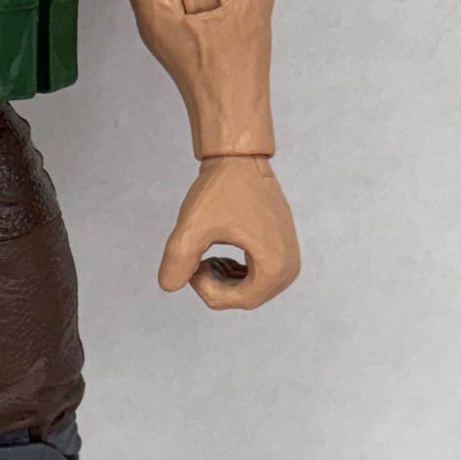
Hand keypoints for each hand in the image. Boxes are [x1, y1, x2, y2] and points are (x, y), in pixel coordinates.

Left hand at [158, 157, 300, 310]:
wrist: (240, 158)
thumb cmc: (221, 189)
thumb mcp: (192, 227)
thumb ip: (177, 261)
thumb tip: (170, 286)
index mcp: (275, 266)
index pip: (238, 300)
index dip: (208, 290)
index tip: (192, 266)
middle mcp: (289, 266)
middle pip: (246, 298)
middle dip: (217, 286)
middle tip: (197, 262)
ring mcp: (289, 256)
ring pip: (251, 289)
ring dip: (224, 280)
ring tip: (204, 257)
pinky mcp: (283, 247)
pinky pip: (258, 275)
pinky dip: (236, 272)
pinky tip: (217, 255)